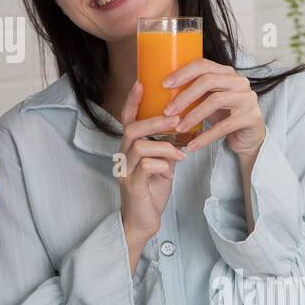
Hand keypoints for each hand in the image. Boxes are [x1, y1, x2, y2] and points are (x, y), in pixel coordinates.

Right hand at [116, 79, 186, 252]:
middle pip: (131, 129)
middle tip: (176, 119)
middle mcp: (122, 157)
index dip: (132, 101)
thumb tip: (182, 128)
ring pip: (140, 146)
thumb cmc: (151, 191)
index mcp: (129, 149)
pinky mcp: (132, 186)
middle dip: (155, 121)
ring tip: (180, 152)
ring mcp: (125, 172)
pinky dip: (162, 165)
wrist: (143, 222)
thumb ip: (165, 147)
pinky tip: (171, 170)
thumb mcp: (161, 164)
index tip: (141, 82)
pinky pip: (146, 167)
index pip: (126, 120)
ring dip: (164, 146)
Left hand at [161, 58, 265, 158]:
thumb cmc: (224, 115)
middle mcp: (239, 81)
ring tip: (178, 128)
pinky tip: (192, 145)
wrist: (249, 137)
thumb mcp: (208, 100)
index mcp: (226, 72)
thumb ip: (193, 93)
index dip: (183, 73)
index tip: (164, 84)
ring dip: (192, 116)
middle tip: (168, 111)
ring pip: (215, 101)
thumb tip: (160, 94)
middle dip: (184, 96)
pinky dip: (205, 137)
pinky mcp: (250, 118)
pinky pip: (223, 127)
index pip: (203, 65)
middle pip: (208, 81)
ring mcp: (247, 99)